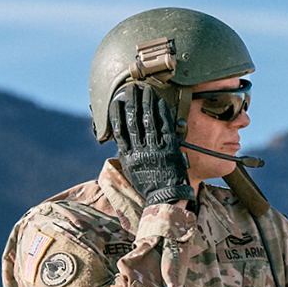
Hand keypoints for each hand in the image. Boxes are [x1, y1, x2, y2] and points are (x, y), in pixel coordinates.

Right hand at [110, 82, 194, 205]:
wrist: (165, 198)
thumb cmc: (148, 185)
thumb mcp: (132, 170)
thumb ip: (127, 154)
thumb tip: (122, 140)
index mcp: (128, 156)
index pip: (120, 130)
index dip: (118, 113)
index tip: (117, 100)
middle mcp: (140, 151)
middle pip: (134, 121)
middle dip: (132, 102)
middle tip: (132, 88)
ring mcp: (155, 150)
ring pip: (148, 122)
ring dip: (147, 104)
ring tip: (146, 91)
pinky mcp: (170, 150)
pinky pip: (165, 129)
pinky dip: (163, 115)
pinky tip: (161, 103)